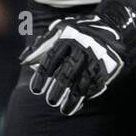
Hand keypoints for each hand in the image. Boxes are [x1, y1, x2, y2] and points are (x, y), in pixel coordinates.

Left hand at [19, 0, 135, 115]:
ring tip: (64, 110)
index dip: (42, 75)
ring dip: (73, 98)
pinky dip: (88, 93)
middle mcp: (82, 48)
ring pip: (83, 81)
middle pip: (67, 73)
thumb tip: (23, 60)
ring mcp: (96, 57)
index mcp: (67, 38)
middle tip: (50, 101)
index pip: (51, 59)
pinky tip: (80, 102)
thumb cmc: (78, 31)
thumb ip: (41, 45)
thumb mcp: (59, 30)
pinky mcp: (108, 65)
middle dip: (58, 89)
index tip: (36, 90)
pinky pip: (97, 82)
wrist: (112, 25)